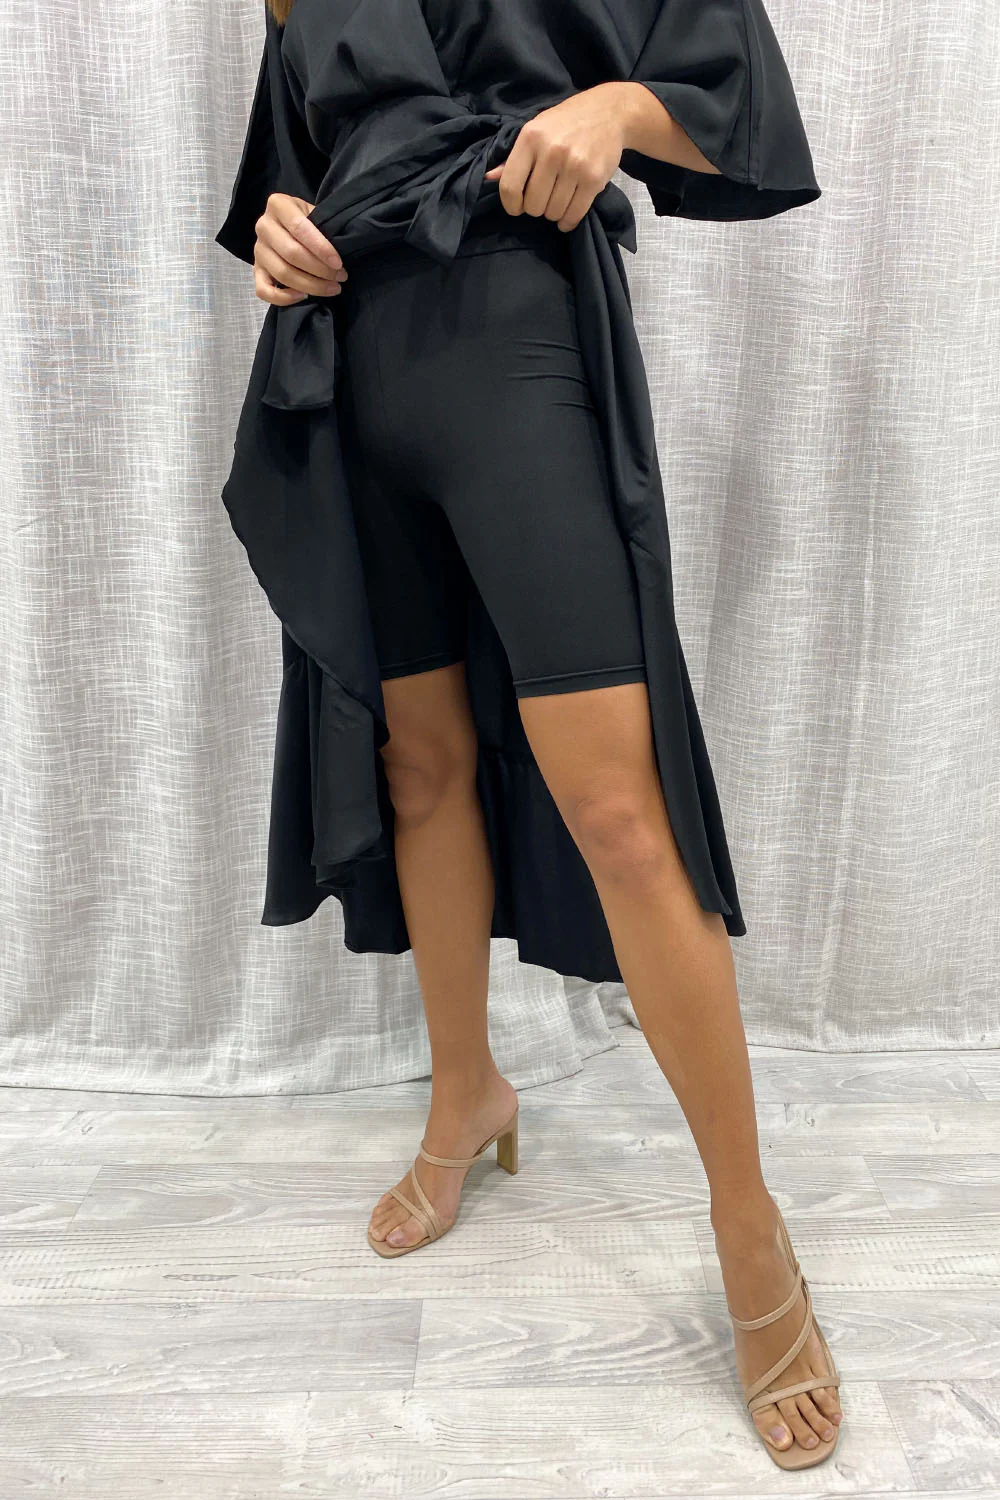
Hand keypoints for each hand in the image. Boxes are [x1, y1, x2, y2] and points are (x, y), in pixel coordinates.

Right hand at [253, 193, 348, 304]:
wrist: (287, 225)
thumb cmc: (307, 221)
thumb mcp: (314, 214)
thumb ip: (322, 228)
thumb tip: (338, 258)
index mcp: (277, 205)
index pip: (299, 228)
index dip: (321, 248)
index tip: (339, 263)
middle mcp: (263, 226)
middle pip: (291, 254)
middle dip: (320, 270)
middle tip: (340, 277)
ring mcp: (258, 250)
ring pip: (282, 273)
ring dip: (310, 286)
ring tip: (332, 288)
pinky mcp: (256, 270)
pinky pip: (264, 290)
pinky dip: (284, 298)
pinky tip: (303, 296)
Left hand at [484, 84, 631, 232]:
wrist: (609, 112)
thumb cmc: (566, 122)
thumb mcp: (536, 130)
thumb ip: (513, 156)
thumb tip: (489, 177)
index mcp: (531, 138)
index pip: (509, 185)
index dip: (510, 204)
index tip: (516, 207)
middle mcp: (551, 151)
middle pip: (532, 204)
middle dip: (535, 208)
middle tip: (543, 199)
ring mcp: (574, 165)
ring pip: (553, 212)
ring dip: (553, 213)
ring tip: (557, 201)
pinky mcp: (594, 178)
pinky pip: (574, 214)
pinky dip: (568, 221)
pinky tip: (566, 216)